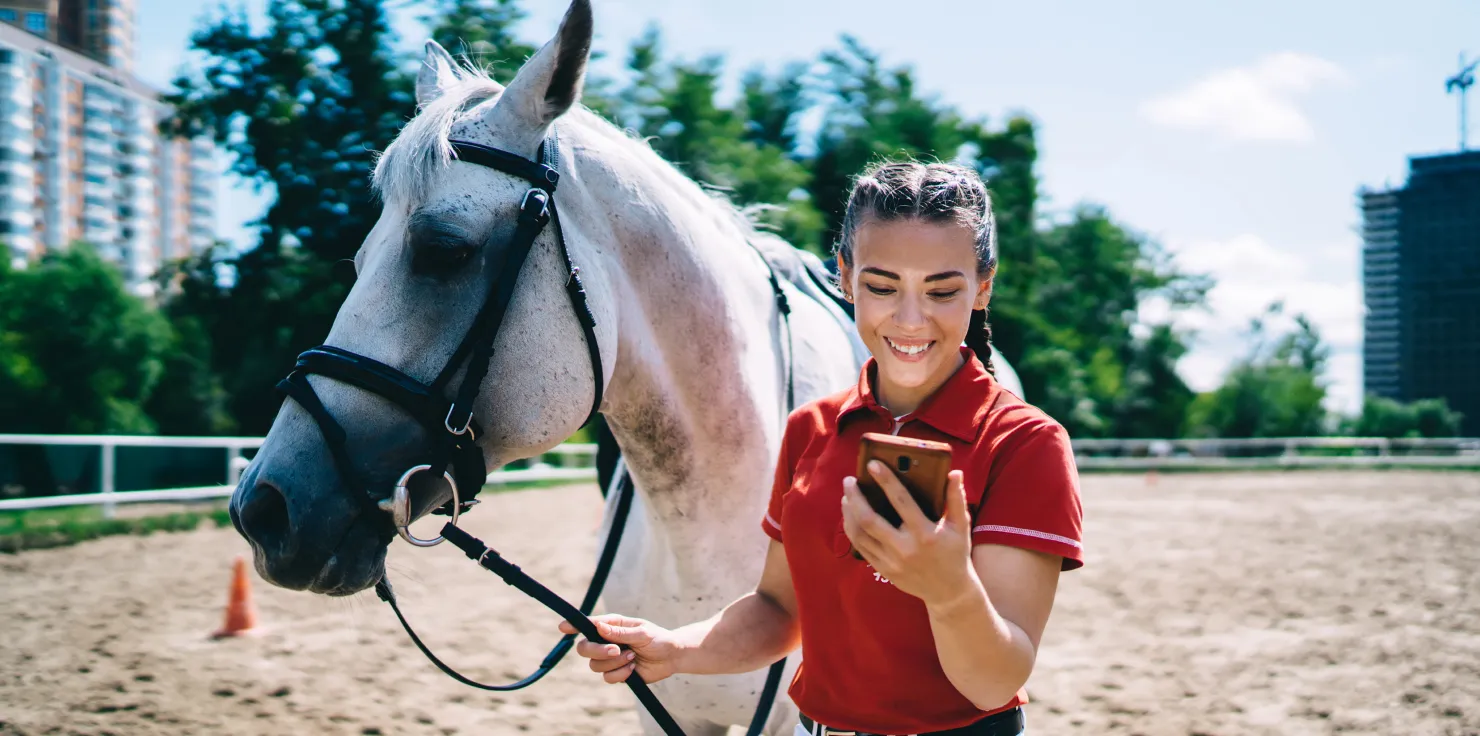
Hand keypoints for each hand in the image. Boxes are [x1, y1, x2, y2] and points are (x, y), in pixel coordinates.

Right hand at [557, 614, 682, 684]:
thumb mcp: (642, 632)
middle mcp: (606, 641)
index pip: (588, 625)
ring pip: (595, 665)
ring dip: (615, 663)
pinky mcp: (616, 673)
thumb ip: (620, 632)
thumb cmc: (658, 639)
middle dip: (597, 651)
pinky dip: (621, 674)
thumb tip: (598, 626)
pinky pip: (607, 678)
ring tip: (633, 657)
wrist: (671, 657)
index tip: (563, 627)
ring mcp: (610, 658)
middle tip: (616, 650)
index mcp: (612, 626)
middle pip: (584, 648)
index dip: (574, 626)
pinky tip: (633, 668)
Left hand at [841, 463, 977, 608]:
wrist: (949, 592)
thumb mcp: (961, 526)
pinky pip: (861, 547)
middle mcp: (905, 548)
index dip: (886, 480)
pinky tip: (850, 515)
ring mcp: (892, 561)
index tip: (872, 464)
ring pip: (860, 534)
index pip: (901, 501)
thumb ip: (956, 498)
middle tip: (849, 480)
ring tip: (846, 496)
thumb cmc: (955, 553)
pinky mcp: (884, 570)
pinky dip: (852, 529)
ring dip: (849, 512)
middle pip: (869, 519)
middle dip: (855, 497)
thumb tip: (954, 473)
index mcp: (925, 534)